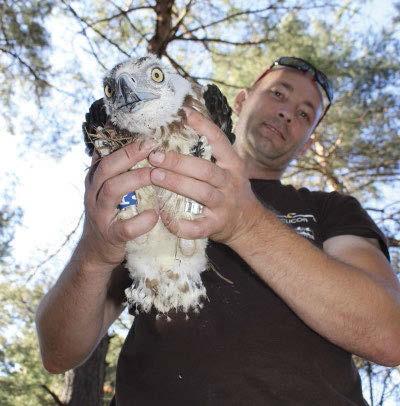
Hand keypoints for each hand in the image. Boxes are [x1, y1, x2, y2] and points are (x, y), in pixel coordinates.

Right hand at [80, 140, 158, 267]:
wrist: (97, 250)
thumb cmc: (112, 214)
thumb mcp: (109, 190)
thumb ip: (118, 171)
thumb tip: (139, 144)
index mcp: (96, 180)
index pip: (105, 155)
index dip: (123, 143)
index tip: (145, 133)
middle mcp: (94, 194)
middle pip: (107, 168)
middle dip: (129, 154)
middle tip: (152, 145)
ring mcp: (100, 214)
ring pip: (113, 190)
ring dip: (135, 179)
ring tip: (155, 174)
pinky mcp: (111, 235)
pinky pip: (125, 227)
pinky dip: (141, 221)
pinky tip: (155, 215)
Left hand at [148, 108, 263, 246]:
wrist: (247, 223)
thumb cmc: (230, 190)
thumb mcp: (229, 168)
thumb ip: (213, 153)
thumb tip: (186, 123)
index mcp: (233, 165)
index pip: (220, 141)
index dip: (203, 126)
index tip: (184, 114)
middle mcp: (230, 183)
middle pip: (205, 170)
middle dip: (179, 162)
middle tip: (155, 156)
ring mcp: (224, 205)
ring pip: (201, 192)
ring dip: (177, 184)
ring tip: (155, 176)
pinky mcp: (216, 225)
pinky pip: (198, 226)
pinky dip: (182, 224)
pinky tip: (165, 217)